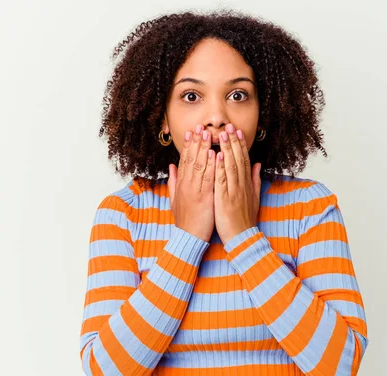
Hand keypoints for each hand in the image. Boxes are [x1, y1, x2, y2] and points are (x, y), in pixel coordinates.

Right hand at [168, 126, 215, 241]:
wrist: (189, 237)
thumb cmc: (185, 220)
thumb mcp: (174, 199)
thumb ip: (173, 182)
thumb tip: (172, 166)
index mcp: (181, 184)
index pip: (184, 160)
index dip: (188, 145)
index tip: (192, 132)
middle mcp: (187, 185)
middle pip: (191, 159)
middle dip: (196, 142)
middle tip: (200, 127)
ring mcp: (195, 190)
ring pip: (199, 165)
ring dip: (204, 149)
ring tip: (208, 134)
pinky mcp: (204, 198)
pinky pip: (208, 179)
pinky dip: (211, 166)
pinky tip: (214, 154)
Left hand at [214, 123, 261, 243]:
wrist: (242, 237)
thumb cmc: (245, 219)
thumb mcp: (254, 197)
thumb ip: (254, 180)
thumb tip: (257, 164)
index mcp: (246, 184)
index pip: (243, 159)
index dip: (240, 144)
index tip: (236, 131)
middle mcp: (241, 185)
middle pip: (237, 159)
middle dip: (232, 141)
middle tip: (228, 125)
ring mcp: (234, 191)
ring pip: (230, 165)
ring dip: (226, 148)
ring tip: (222, 134)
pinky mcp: (225, 198)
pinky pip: (222, 180)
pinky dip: (220, 167)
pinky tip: (217, 155)